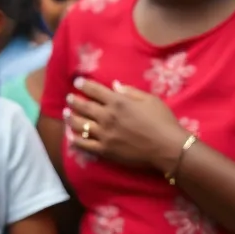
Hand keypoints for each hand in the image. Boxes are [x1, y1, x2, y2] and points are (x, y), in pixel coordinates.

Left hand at [64, 78, 187, 171]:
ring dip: (70, 118)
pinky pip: (84, 145)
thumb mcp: (150, 99)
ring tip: (65, 114)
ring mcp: (104, 135)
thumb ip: (130, 91)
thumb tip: (114, 85)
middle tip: (68, 98)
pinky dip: (75, 140)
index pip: (94, 90)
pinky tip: (70, 136)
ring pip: (79, 125)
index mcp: (118, 102)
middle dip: (74, 100)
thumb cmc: (163, 121)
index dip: (84, 85)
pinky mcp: (105, 151)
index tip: (77, 82)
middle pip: (84, 106)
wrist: (168, 148)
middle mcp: (107, 116)